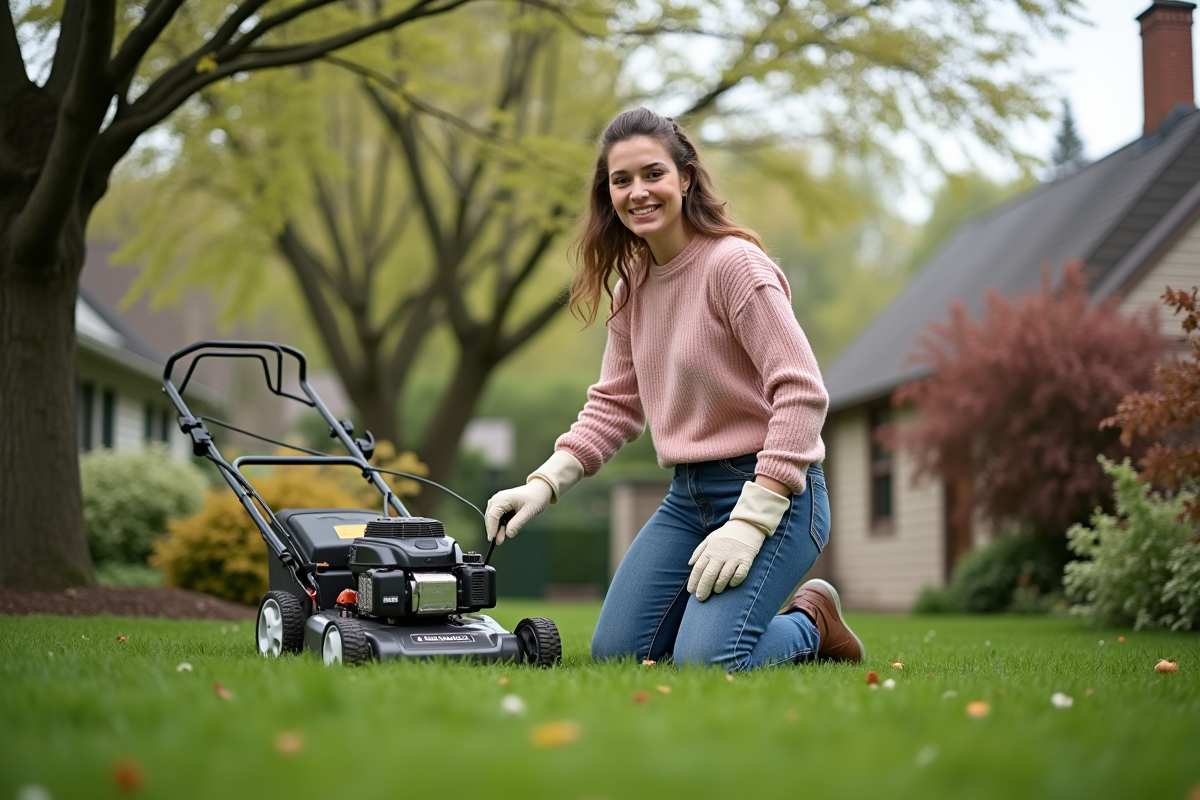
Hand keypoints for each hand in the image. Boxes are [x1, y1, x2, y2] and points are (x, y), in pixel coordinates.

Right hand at [485, 479, 552, 543]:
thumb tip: (508, 534)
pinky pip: (497, 516)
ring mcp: (498, 501)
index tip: (492, 539)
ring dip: (497, 528)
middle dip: (494, 530)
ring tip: (501, 538)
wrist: (539, 490)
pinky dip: (500, 524)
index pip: (492, 515)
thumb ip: (518, 523)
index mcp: (502, 499)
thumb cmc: (535, 498)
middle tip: (499, 542)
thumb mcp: (528, 512)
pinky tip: (504, 530)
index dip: (491, 528)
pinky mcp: (501, 505)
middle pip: (490, 517)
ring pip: (493, 518)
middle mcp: (497, 499)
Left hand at [686, 480, 790, 600]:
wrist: (746, 526)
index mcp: (710, 550)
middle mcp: (720, 555)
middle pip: (709, 575)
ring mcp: (733, 557)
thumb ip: (699, 551)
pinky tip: (731, 584)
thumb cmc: (726, 535)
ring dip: (718, 587)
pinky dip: (734, 581)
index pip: (698, 568)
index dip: (693, 581)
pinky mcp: (746, 560)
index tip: (691, 591)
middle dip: (703, 589)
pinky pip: (739, 575)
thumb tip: (690, 564)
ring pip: (724, 577)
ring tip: (716, 591)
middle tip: (700, 598)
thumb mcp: (709, 539)